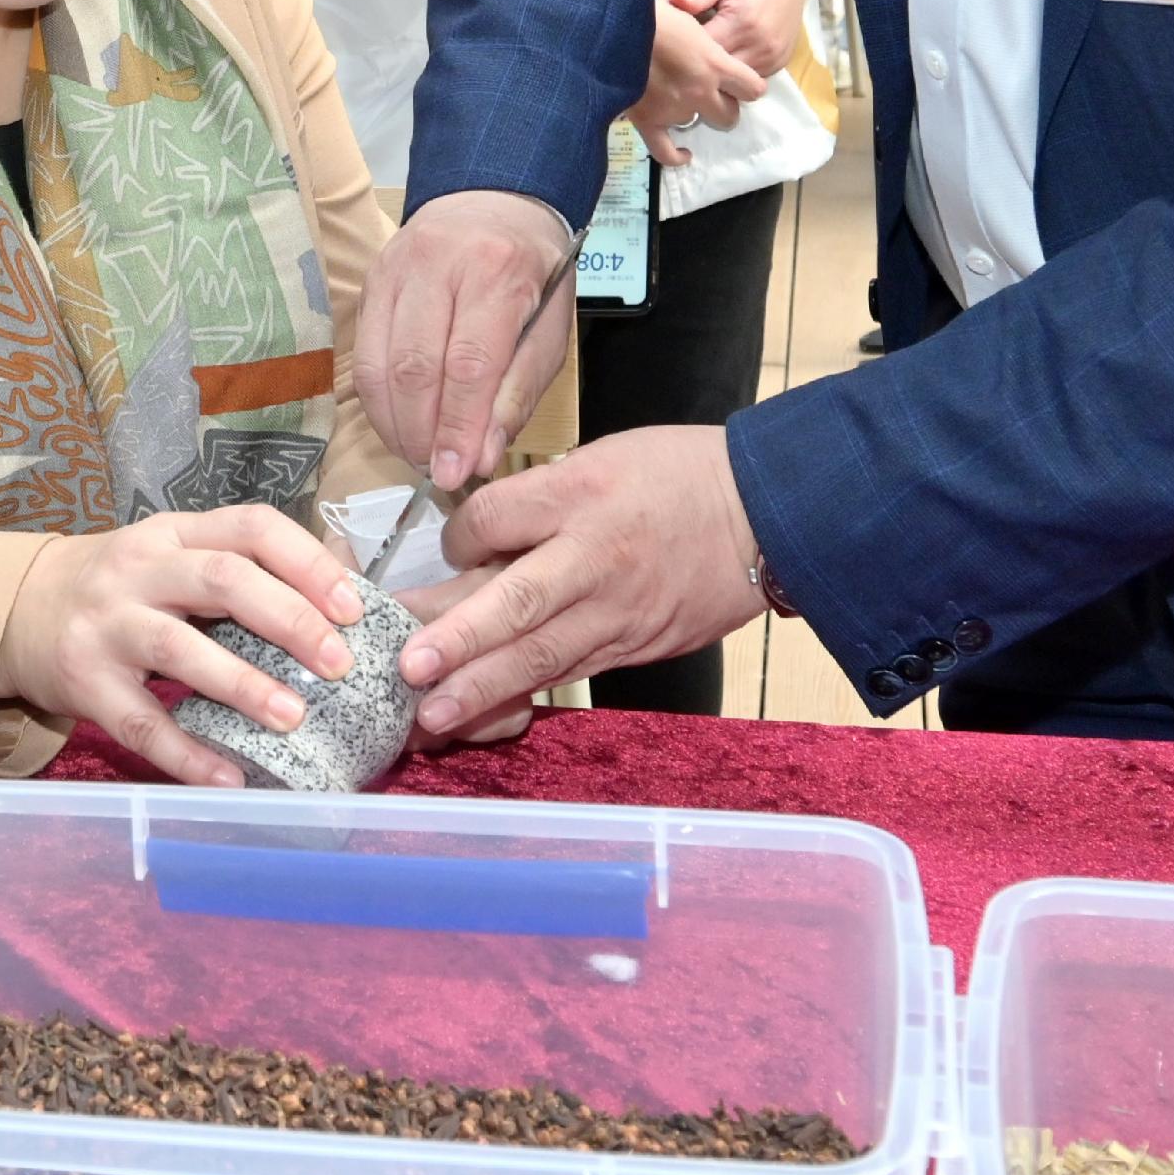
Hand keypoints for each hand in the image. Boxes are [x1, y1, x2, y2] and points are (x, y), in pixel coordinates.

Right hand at [0, 507, 367, 787]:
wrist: (19, 609)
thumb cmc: (123, 587)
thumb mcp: (176, 556)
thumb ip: (246, 563)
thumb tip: (346, 575)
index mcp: (174, 534)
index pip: (250, 526)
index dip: (306, 564)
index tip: (353, 608)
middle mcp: (139, 569)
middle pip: (221, 579)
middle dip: (289, 619)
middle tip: (339, 663)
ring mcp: (106, 624)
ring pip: (179, 648)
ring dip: (242, 683)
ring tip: (292, 717)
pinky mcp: (83, 681)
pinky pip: (140, 722)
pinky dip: (187, 754)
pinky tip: (230, 778)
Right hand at [356, 189, 577, 489]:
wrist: (494, 202)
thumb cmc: (532, 273)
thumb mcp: (548, 331)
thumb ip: (516, 394)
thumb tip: (481, 456)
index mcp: (497, 272)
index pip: (469, 364)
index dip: (458, 427)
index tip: (456, 474)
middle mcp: (439, 264)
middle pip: (415, 367)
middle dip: (421, 432)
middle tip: (434, 471)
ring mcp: (395, 269)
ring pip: (378, 363)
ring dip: (393, 423)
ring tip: (416, 453)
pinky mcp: (370, 281)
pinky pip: (361, 352)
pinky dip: (376, 399)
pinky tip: (397, 422)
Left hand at [401, 427, 765, 735]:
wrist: (767, 513)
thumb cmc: (677, 474)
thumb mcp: (602, 458)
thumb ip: (539, 500)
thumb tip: (474, 543)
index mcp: (583, 492)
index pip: (494, 519)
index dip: (458, 537)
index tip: (449, 548)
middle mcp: (597, 556)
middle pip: (516, 601)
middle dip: (458, 640)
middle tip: (406, 668)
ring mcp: (619, 610)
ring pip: (542, 654)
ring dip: (483, 688)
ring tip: (432, 714)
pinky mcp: (636, 646)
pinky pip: (573, 674)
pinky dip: (526, 696)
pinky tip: (487, 715)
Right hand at [630, 1, 767, 169]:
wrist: (609, 26)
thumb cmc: (647, 10)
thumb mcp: (686, 14)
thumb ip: (702, 38)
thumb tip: (703, 45)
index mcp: (713, 63)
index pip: (753, 88)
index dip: (746, 84)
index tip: (736, 79)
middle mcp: (699, 91)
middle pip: (729, 115)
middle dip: (722, 104)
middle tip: (708, 91)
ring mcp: (673, 110)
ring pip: (696, 124)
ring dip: (691, 113)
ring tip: (677, 98)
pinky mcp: (647, 121)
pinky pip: (666, 152)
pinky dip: (675, 156)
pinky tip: (683, 153)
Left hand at [673, 0, 814, 86]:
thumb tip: (674, 3)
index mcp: (743, 23)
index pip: (703, 53)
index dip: (683, 52)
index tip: (670, 45)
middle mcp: (761, 45)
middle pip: (719, 73)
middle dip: (699, 67)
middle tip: (682, 54)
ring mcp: (774, 55)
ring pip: (736, 81)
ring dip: (719, 73)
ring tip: (702, 58)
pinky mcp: (782, 60)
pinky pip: (753, 77)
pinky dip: (737, 71)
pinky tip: (724, 58)